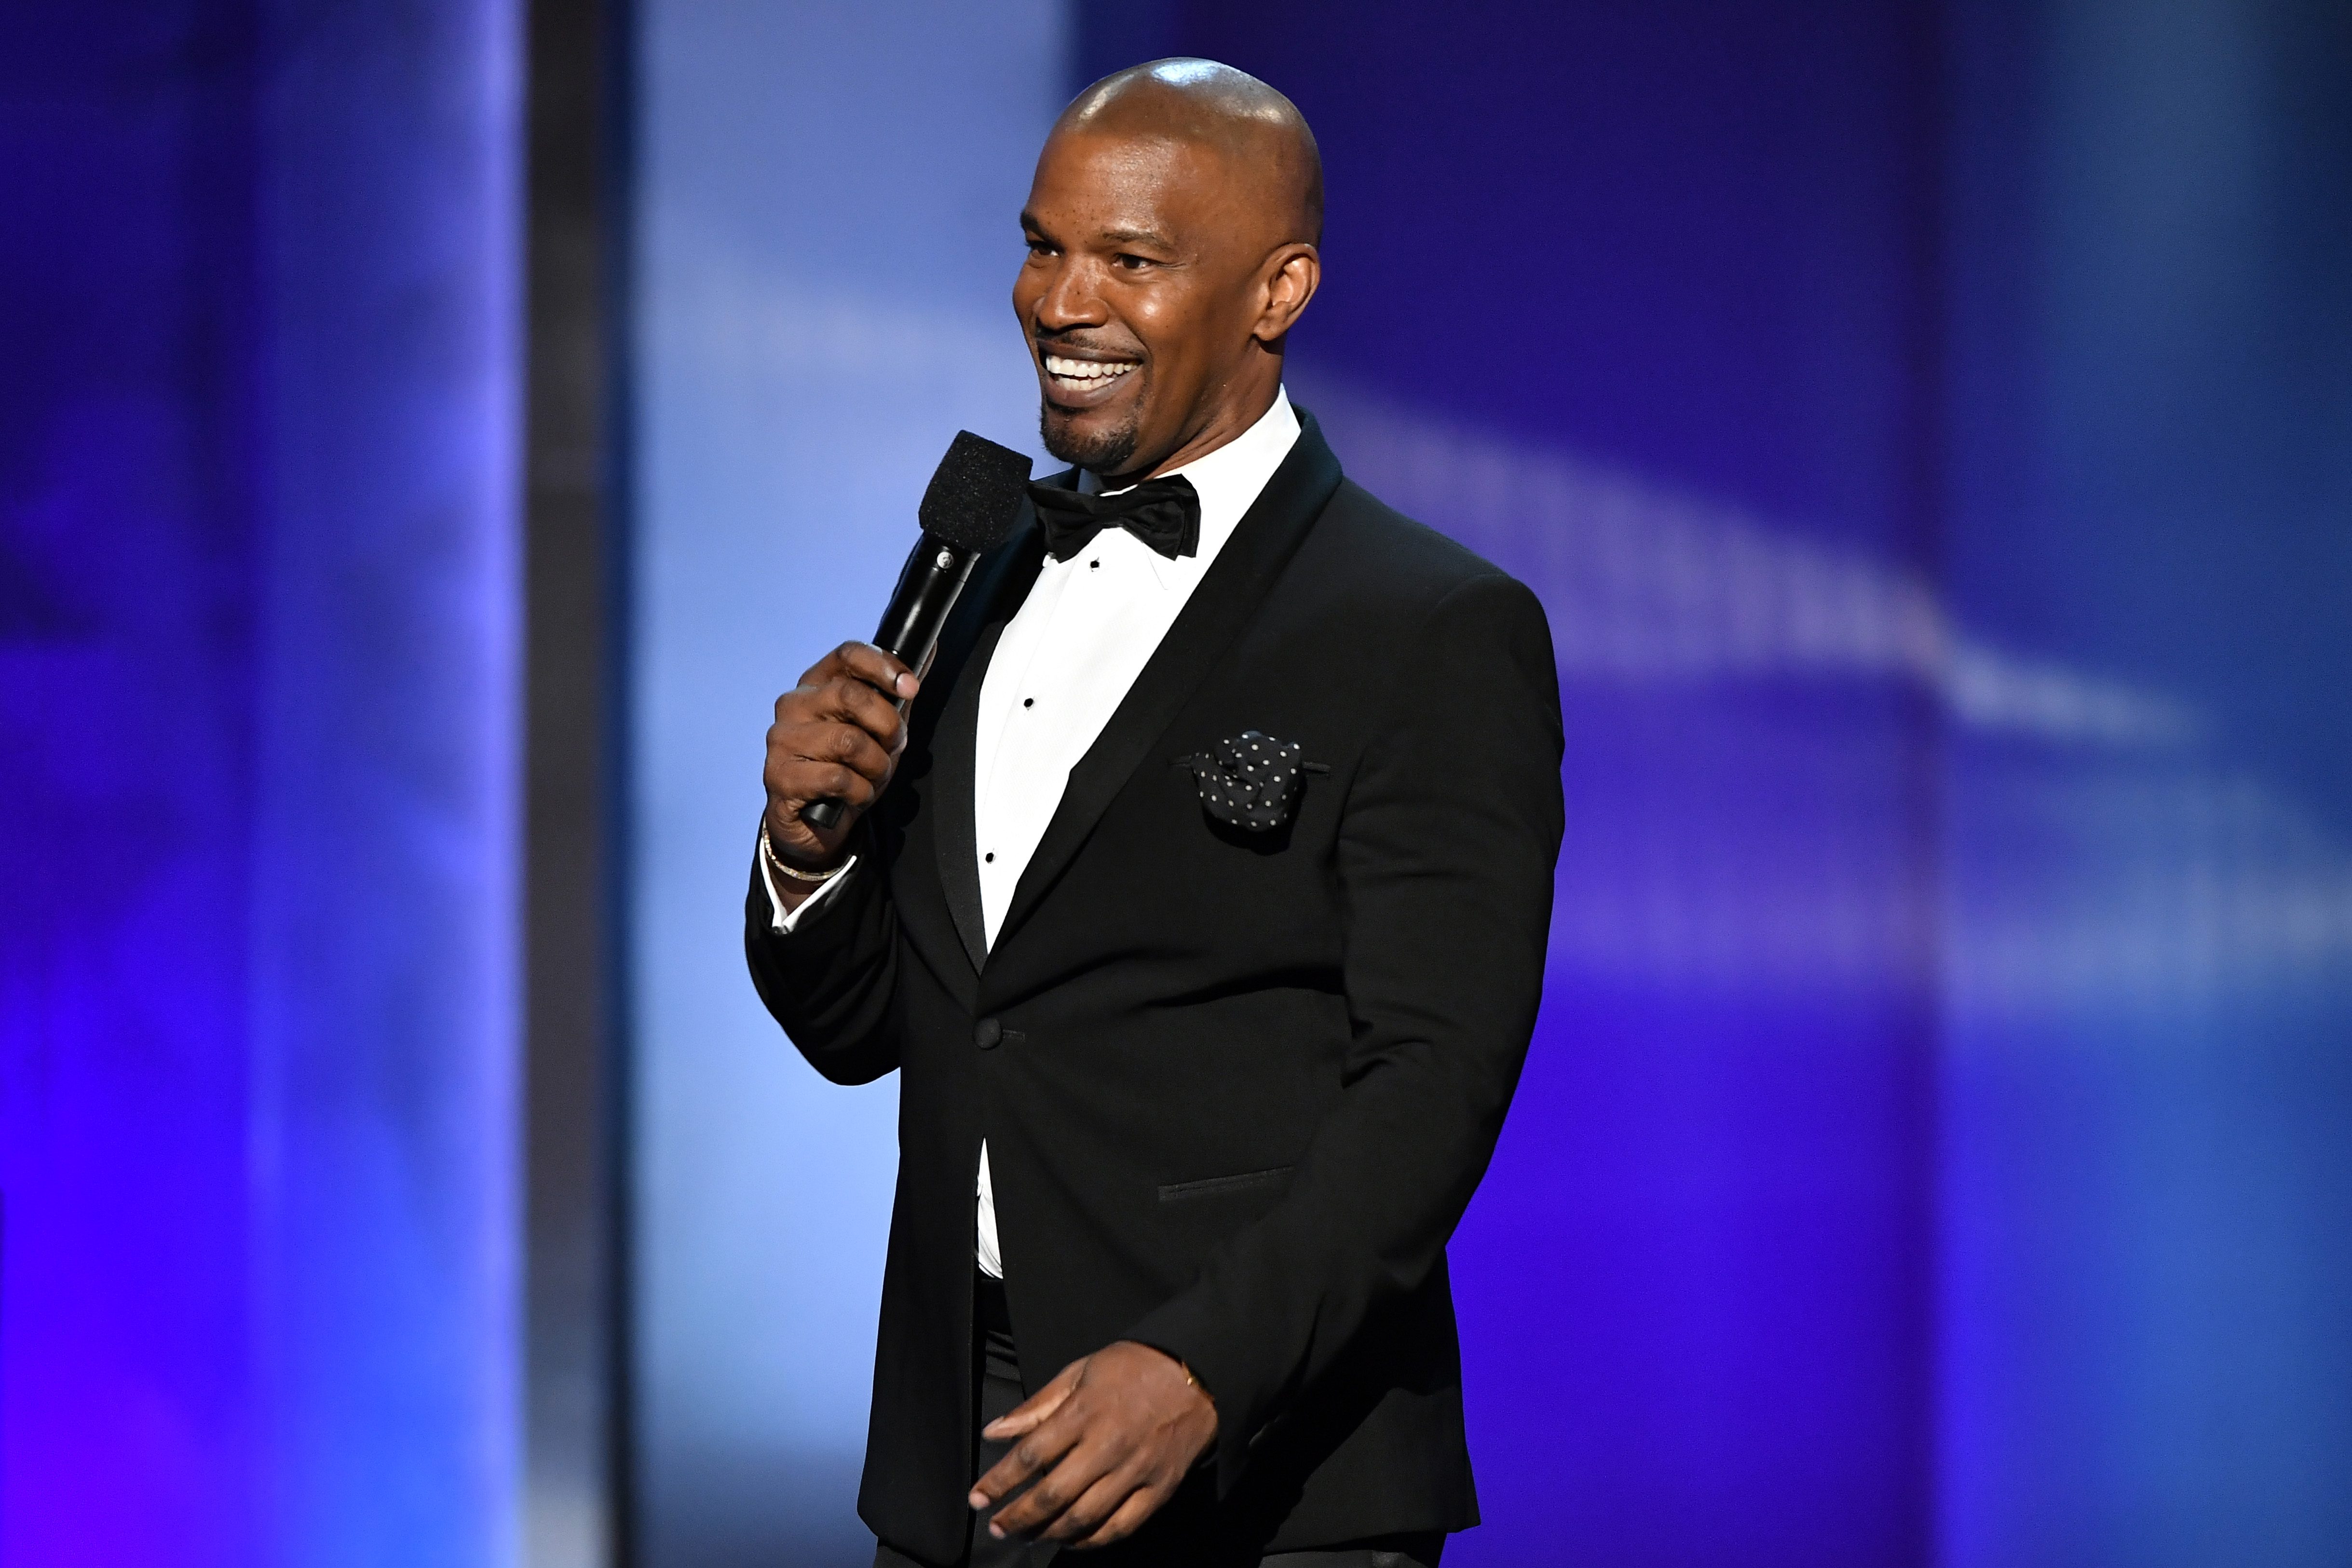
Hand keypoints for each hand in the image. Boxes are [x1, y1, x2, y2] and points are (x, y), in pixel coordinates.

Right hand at [762, 641, 918, 873]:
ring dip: (876, 766)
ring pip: (849, 741)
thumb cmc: (847, 769)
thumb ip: (896, 694)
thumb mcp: (878, 729)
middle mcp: (793, 705)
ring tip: (871, 776)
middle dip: (888, 726)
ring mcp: (782, 740)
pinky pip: (838, 778)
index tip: (910, 687)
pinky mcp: (779, 776)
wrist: (814, 823)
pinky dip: (859, 792)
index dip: (884, 666)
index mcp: (816, 684)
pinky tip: (853, 796)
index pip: (847, 655)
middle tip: (893, 745)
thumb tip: (929, 650)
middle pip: (852, 696)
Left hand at [968, 1341, 1216, 1549]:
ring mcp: (1135, 1470)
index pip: (1028, 1455)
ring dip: (1049, 1533)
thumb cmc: (1134, 1367)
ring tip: (1030, 1536)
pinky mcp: (1159, 1488)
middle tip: (998, 1528)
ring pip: (1084, 1517)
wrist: (1198, 1371)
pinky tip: (1073, 1540)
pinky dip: (1092, 1540)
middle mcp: (1107, 1445)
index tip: (977, 1499)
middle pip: (1052, 1495)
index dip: (998, 1482)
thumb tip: (994, 1432)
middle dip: (1018, 1517)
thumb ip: (1036, 1406)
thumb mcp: (1080, 1371)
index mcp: (1083, 1412)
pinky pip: (1120, 1526)